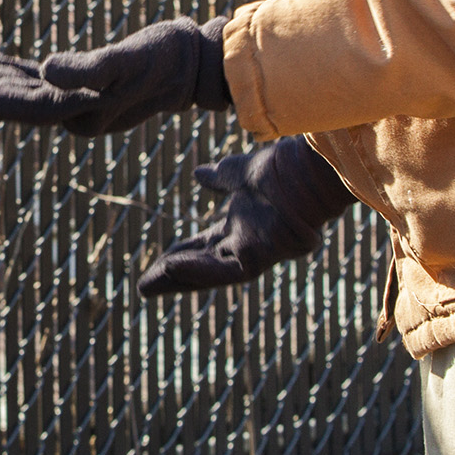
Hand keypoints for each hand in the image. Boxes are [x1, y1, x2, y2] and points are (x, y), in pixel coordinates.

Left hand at [0, 17, 229, 134]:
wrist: (199, 63)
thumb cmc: (164, 58)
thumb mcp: (127, 59)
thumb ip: (87, 68)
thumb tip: (46, 70)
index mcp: (84, 114)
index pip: (29, 109)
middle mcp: (81, 116)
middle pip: (26, 106)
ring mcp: (86, 104)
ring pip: (34, 95)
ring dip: (2, 85)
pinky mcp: (93, 87)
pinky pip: (49, 83)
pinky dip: (23, 74)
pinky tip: (2, 62)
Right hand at [139, 135, 355, 293]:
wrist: (310, 167)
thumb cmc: (285, 169)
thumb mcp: (240, 173)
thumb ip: (220, 177)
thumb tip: (198, 174)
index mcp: (242, 224)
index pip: (205, 246)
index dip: (181, 253)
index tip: (159, 262)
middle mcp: (246, 242)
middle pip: (203, 266)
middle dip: (173, 277)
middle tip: (144, 287)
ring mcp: (254, 250)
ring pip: (210, 273)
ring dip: (180, 280)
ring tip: (149, 285)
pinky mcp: (262, 255)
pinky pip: (226, 270)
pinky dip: (199, 270)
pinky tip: (173, 266)